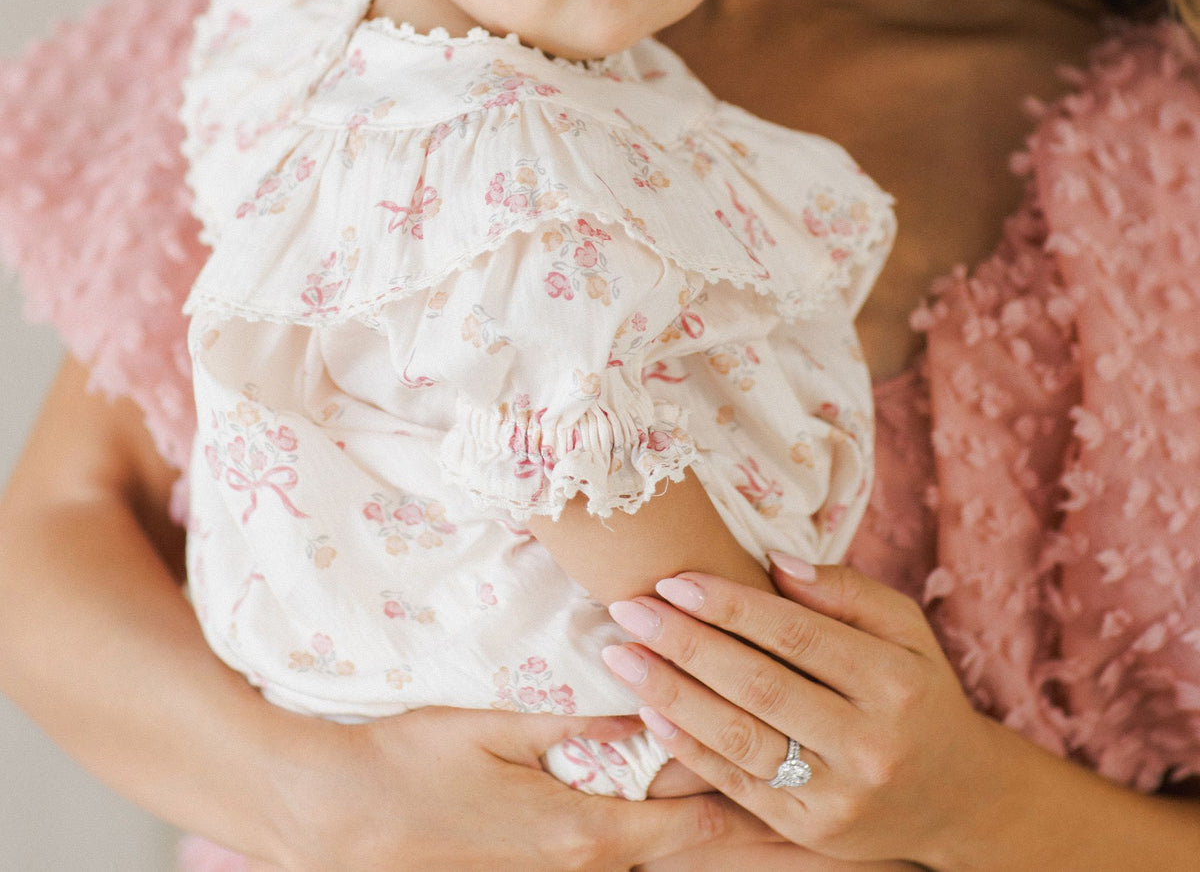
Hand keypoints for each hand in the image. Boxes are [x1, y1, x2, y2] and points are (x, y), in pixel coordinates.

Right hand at [264, 704, 766, 871]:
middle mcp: (585, 863)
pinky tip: (671, 807)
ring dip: (706, 825)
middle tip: (808, 811)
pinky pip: (617, 850)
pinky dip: (656, 832)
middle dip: (749, 824)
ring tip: (765, 811)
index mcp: (584, 829)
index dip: (755, 806)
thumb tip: (648, 704)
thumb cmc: (413, 764)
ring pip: (655, 851)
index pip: (695, 823)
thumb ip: (575, 725)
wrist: (341, 822)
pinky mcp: (540, 869)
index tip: (804, 793)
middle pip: (686, 844)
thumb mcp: (493, 729)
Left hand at [601, 558, 1006, 866]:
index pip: (797, 635)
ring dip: (671, 695)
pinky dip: (688, 748)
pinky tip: (650, 712)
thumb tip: (773, 558)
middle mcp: (870, 743)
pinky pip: (737, 786)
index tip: (674, 579)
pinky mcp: (811, 829)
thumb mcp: (905, 629)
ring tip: (622, 657)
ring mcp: (839, 795)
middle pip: (759, 685)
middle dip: (685, 643)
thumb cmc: (917, 691)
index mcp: (894, 682)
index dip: (730, 604)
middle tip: (628, 608)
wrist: (957, 795)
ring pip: (740, 739)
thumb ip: (845, 589)